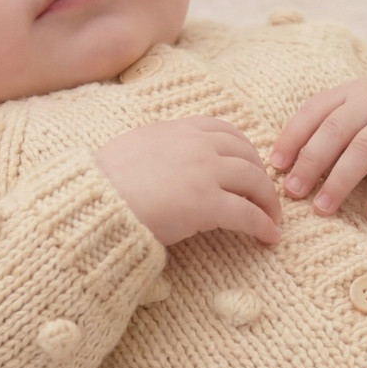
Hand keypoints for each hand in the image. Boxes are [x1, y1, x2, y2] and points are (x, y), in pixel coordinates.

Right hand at [96, 115, 281, 247]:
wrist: (93, 203)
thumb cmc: (102, 185)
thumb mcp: (131, 151)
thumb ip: (154, 152)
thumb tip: (158, 167)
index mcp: (176, 130)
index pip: (224, 131)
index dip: (244, 149)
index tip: (249, 165)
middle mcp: (196, 146)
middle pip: (246, 155)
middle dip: (261, 175)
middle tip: (265, 196)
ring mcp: (204, 173)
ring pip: (254, 182)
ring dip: (268, 201)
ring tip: (272, 219)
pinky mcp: (207, 204)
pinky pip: (247, 214)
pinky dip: (263, 225)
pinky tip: (269, 237)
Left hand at [269, 78, 366, 223]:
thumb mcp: (356, 114)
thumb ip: (326, 132)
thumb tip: (284, 169)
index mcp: (351, 93)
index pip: (315, 110)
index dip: (292, 137)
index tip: (275, 166)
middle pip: (336, 129)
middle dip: (311, 162)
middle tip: (293, 192)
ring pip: (366, 148)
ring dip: (341, 181)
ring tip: (323, 208)